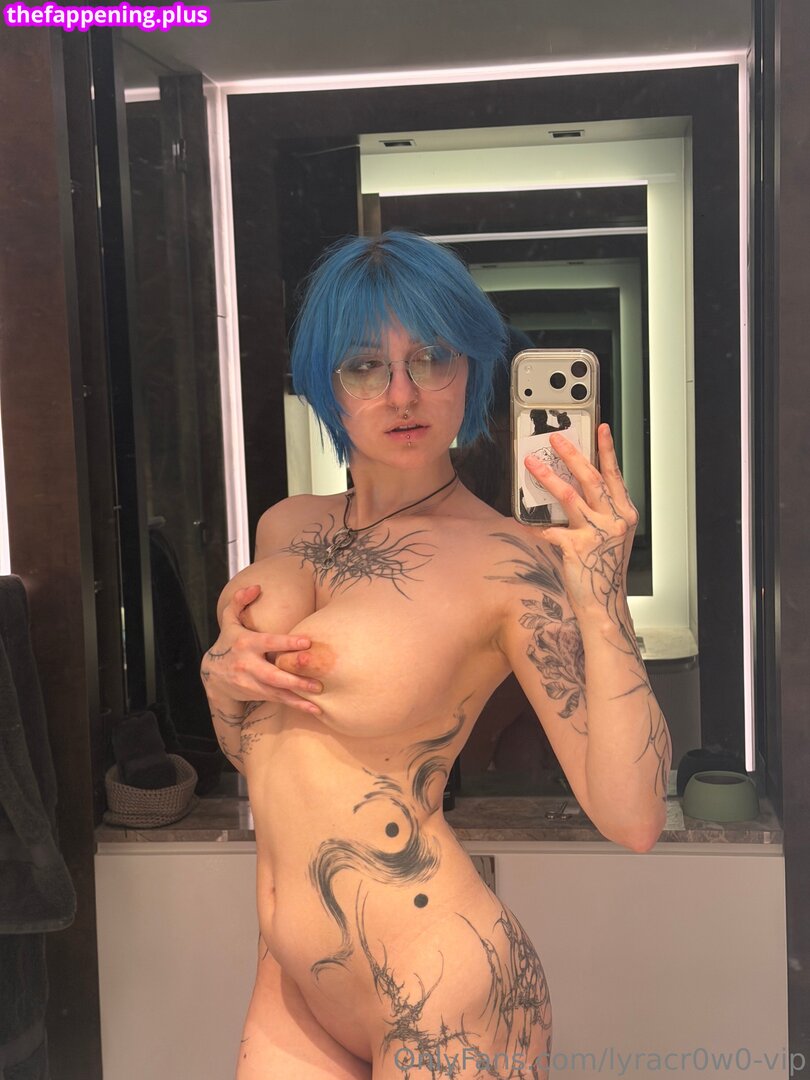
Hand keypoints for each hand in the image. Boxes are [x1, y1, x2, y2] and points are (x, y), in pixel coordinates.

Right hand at [200, 584, 322, 714]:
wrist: (212, 676)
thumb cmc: (228, 643)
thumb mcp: (229, 621)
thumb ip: (240, 601)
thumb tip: (256, 587)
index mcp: (246, 644)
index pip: (268, 642)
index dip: (286, 643)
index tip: (306, 642)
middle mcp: (248, 665)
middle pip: (272, 674)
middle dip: (294, 679)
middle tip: (317, 682)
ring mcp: (251, 682)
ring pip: (277, 691)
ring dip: (298, 697)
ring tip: (318, 701)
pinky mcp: (257, 694)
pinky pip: (278, 700)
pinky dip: (295, 705)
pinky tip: (313, 709)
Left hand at [523, 424, 638, 617]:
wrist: (604, 604)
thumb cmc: (603, 570)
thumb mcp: (610, 536)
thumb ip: (598, 512)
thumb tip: (574, 487)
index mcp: (624, 514)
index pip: (614, 475)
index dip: (607, 450)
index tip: (601, 429)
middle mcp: (614, 520)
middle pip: (591, 478)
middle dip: (572, 454)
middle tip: (555, 438)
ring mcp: (597, 533)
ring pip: (569, 496)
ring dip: (548, 477)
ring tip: (531, 463)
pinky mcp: (577, 547)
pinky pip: (551, 529)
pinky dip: (536, 524)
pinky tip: (524, 520)